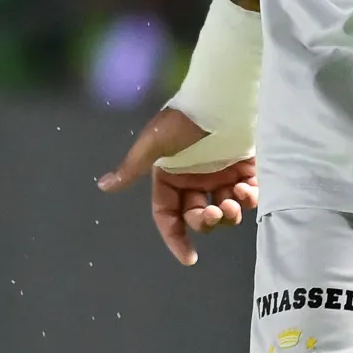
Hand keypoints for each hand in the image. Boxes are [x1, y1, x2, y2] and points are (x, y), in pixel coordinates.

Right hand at [97, 108, 257, 265]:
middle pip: (198, 216)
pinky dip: (248, 198)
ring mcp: (221, 174)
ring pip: (224, 210)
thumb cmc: (183, 118)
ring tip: (232, 203)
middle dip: (205, 222)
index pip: (168, 215)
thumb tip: (103, 186)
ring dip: (228, 214)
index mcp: (170, 177)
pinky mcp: (246, 167)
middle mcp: (195, 180)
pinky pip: (248, 194)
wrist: (221, 94)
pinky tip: (246, 190)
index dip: (176, 238)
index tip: (189, 258)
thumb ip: (132, 168)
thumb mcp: (154, 143)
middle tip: (214, 214)